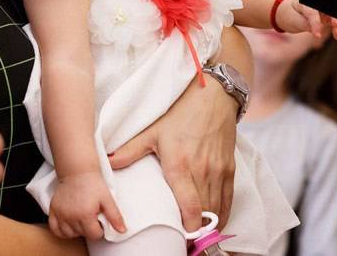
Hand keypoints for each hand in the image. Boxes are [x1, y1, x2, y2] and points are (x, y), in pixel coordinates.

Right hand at [48, 172, 124, 239]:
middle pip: (82, 234)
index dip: (99, 228)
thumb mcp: (108, 199)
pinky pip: (55, 229)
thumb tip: (122, 231)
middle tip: (91, 214)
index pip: (94, 235)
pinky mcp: (53, 211)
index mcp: (85, 214)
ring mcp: (60, 214)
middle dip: (88, 228)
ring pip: (69, 234)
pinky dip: (62, 229)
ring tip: (81, 217)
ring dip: (76, 230)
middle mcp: (71, 216)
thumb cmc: (93, 183)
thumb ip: (115, 216)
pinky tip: (69, 221)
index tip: (99, 218)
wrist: (78, 171)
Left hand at [107, 72, 237, 231]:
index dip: (187, 228)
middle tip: (184, 244)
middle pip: (203, 213)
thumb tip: (106, 162)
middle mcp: (202, 170)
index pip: (189, 206)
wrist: (213, 96)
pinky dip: (222, 214)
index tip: (180, 241)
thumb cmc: (181, 113)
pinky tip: (214, 224)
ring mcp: (218, 170)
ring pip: (216, 208)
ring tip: (197, 238)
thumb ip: (130, 150)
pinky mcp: (229, 168)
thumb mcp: (153, 130)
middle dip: (195, 232)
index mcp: (180, 164)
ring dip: (208, 226)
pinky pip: (228, 199)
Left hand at [276, 0, 336, 40]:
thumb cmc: (289, 14)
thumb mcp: (294, 20)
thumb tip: (319, 30)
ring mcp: (322, 9)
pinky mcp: (325, 16)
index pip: (313, 11)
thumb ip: (306, 24)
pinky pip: (333, 21)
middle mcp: (316, 3)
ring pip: (334, 15)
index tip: (317, 35)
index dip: (316, 23)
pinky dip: (336, 28)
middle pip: (329, 9)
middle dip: (335, 18)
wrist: (286, 14)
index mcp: (307, 0)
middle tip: (336, 27)